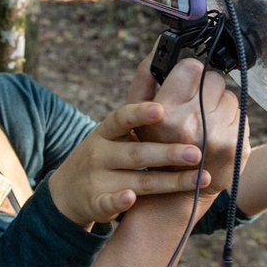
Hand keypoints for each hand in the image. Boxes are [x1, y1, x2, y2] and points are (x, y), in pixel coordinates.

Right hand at [49, 101, 211, 227]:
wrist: (67, 192)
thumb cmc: (103, 155)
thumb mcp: (112, 131)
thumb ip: (136, 105)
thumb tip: (157, 63)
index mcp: (106, 132)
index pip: (122, 118)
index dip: (140, 113)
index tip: (161, 110)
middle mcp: (100, 153)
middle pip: (136, 152)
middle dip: (168, 153)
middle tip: (197, 152)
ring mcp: (97, 179)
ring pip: (136, 181)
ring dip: (168, 181)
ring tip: (199, 178)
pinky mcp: (96, 203)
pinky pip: (107, 203)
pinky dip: (118, 202)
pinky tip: (131, 199)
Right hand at [129, 57, 247, 196]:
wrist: (170, 197)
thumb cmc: (149, 149)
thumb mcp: (133, 116)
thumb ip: (144, 79)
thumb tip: (158, 47)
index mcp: (164, 113)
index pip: (191, 68)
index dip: (188, 72)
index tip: (185, 81)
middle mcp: (190, 126)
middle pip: (214, 80)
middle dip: (206, 87)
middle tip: (197, 102)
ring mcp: (216, 140)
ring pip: (230, 98)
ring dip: (220, 105)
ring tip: (206, 122)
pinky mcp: (236, 149)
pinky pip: (241, 118)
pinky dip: (230, 123)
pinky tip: (216, 136)